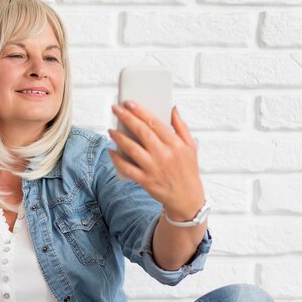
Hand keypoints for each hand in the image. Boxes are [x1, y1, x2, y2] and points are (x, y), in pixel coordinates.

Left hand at [108, 101, 204, 220]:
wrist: (186, 198)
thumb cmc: (187, 170)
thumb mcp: (191, 147)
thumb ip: (181, 127)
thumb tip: (172, 108)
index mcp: (175, 144)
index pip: (154, 122)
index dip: (140, 111)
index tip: (128, 102)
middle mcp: (164, 154)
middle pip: (141, 131)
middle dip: (126, 118)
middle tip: (115, 109)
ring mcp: (153, 168)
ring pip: (132, 148)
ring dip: (119, 137)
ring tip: (110, 130)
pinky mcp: (145, 181)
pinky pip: (127, 168)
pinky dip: (117, 159)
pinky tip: (111, 151)